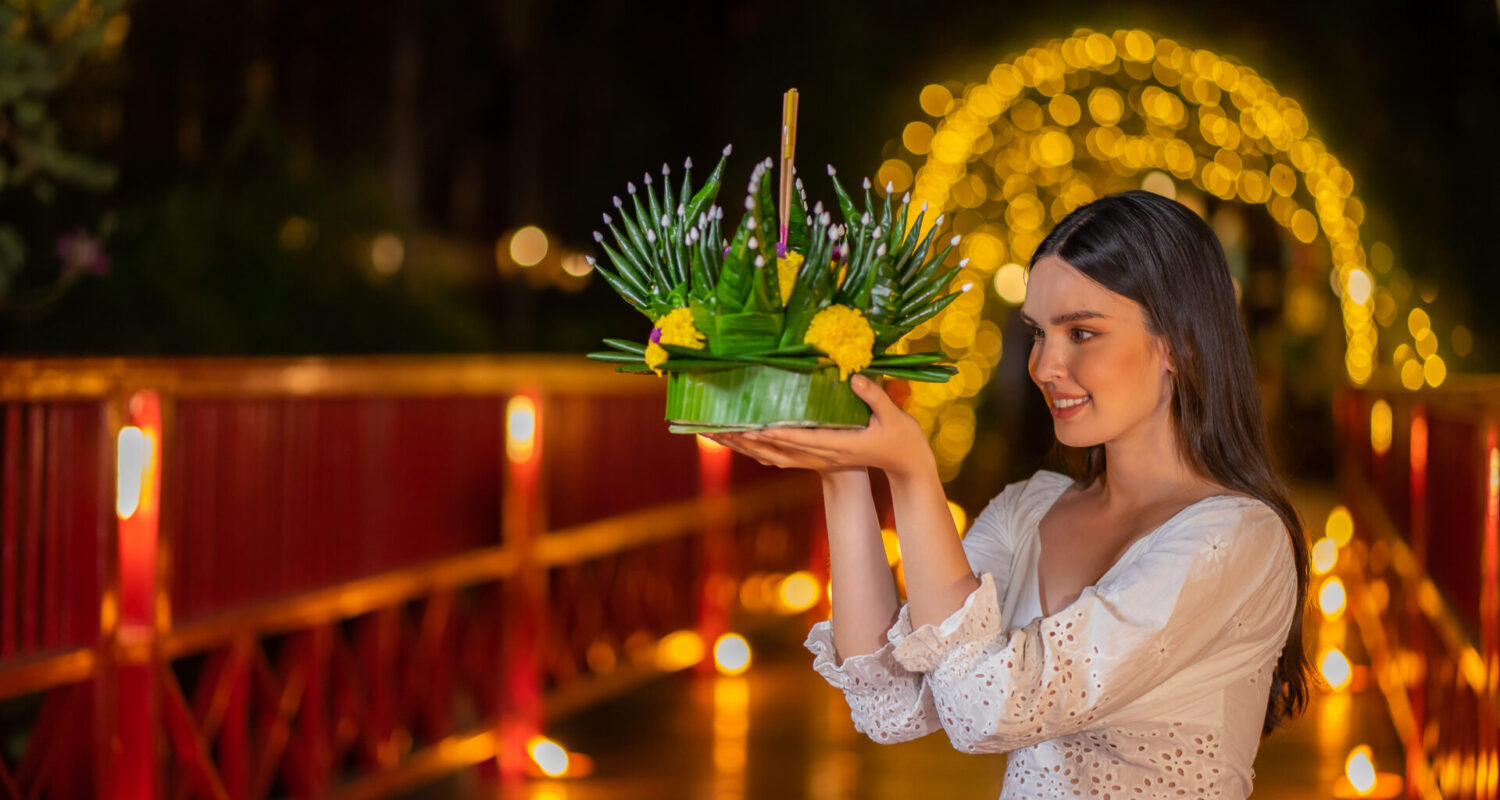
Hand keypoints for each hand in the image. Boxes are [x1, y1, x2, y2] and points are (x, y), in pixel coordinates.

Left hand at [705, 375, 933, 478]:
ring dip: (747, 446)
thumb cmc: (902, 439)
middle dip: (749, 440)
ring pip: (776, 456)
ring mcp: (820, 459)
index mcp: (841, 446)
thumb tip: (854, 377)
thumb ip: (874, 396)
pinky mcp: (818, 458)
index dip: (778, 434)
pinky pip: (783, 457)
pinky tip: (744, 444)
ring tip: (719, 434)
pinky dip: (760, 450)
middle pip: (779, 450)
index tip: (754, 427)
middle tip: (718, 429)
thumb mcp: (893, 416)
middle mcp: (824, 456)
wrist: (906, 465)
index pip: (803, 440)